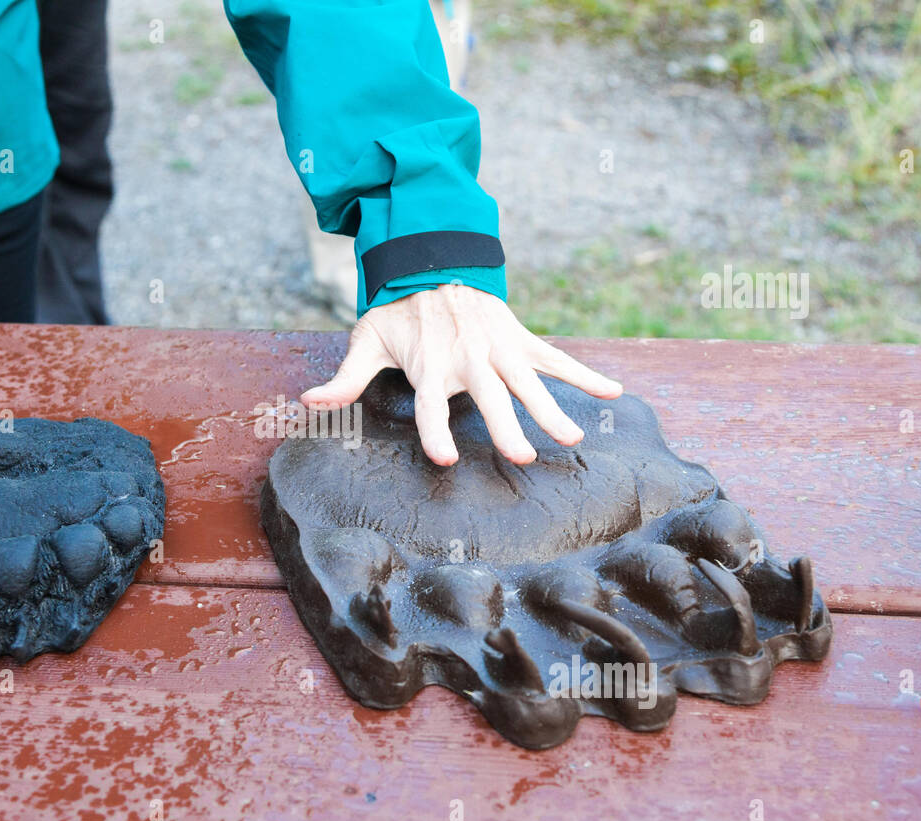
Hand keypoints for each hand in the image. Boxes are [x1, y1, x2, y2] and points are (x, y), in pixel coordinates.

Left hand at [301, 283, 622, 465]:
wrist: (431, 262)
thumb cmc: (397, 313)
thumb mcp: (366, 341)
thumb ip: (344, 379)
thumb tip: (308, 403)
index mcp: (431, 366)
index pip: (431, 407)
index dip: (435, 431)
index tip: (445, 457)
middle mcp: (468, 359)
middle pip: (490, 399)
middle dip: (507, 428)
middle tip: (523, 458)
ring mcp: (499, 348)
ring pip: (529, 383)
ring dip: (552, 409)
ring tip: (572, 436)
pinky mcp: (520, 338)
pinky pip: (556, 359)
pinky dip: (584, 374)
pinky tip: (612, 393)